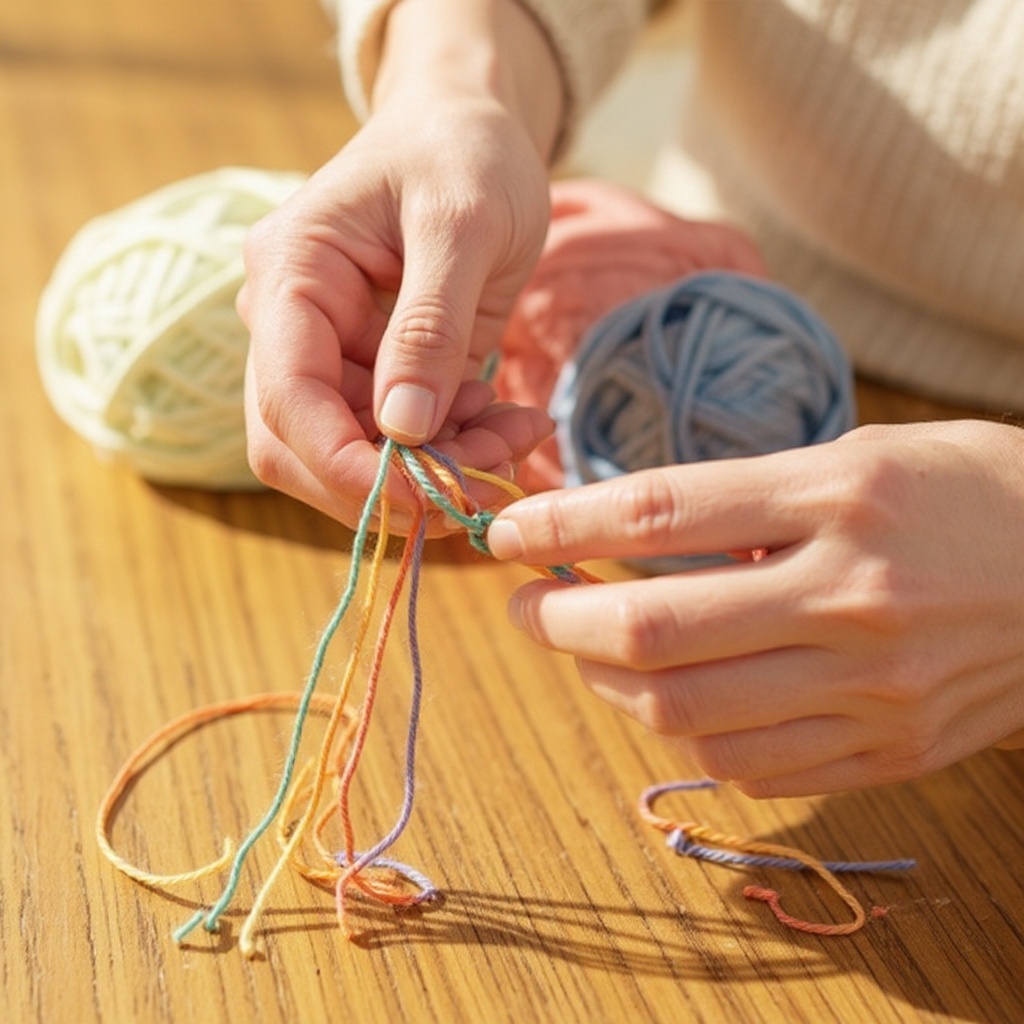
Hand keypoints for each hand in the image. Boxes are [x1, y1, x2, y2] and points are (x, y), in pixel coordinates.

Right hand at [237, 0, 561, 529]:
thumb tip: (403, 431)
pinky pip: (398, 441)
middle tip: (493, 481)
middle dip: (397, 484)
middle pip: (306, 447)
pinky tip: (507, 425)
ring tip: (518, 438)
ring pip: (357, 456)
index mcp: (290, 275)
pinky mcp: (371, 373)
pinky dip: (453, 451)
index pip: (287, 399)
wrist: (472, 131)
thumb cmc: (464, 153)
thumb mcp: (462, 224)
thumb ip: (430, 326)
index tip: (430, 500)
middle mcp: (291, 324)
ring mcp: (328, 354)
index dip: (346, 467)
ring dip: (437, 473)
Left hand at [486, 420, 1023, 795]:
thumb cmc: (968, 493)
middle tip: (522, 605)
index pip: (659, 511)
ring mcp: (873, 687)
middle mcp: (851, 597)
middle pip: (654, 630)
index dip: (561, 525)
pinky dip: (683, 734)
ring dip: (606, 685)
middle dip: (558, 621)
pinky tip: (669, 700)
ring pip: (687, 713)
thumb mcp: (862, 458)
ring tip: (584, 654)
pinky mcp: (890, 749)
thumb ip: (751, 503)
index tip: (509, 533)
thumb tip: (633, 543)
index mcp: (842, 497)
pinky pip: (749, 766)